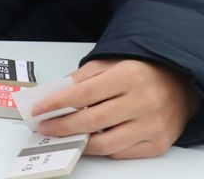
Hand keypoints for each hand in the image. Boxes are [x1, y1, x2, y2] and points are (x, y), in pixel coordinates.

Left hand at [33, 59, 202, 157]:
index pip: (83, 93)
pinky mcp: (158, 144)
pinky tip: (89, 140)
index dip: (57, 103)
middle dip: (62, 126)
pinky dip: (101, 148)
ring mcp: (152, 126)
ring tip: (63, 136)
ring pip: (105, 143)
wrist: (179, 85)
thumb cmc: (140, 72)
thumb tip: (51, 96)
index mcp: (128, 77)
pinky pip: (121, 152)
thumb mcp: (108, 65)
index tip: (38, 109)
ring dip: (79, 142)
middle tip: (45, 127)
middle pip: (92, 120)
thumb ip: (79, 78)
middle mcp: (143, 102)